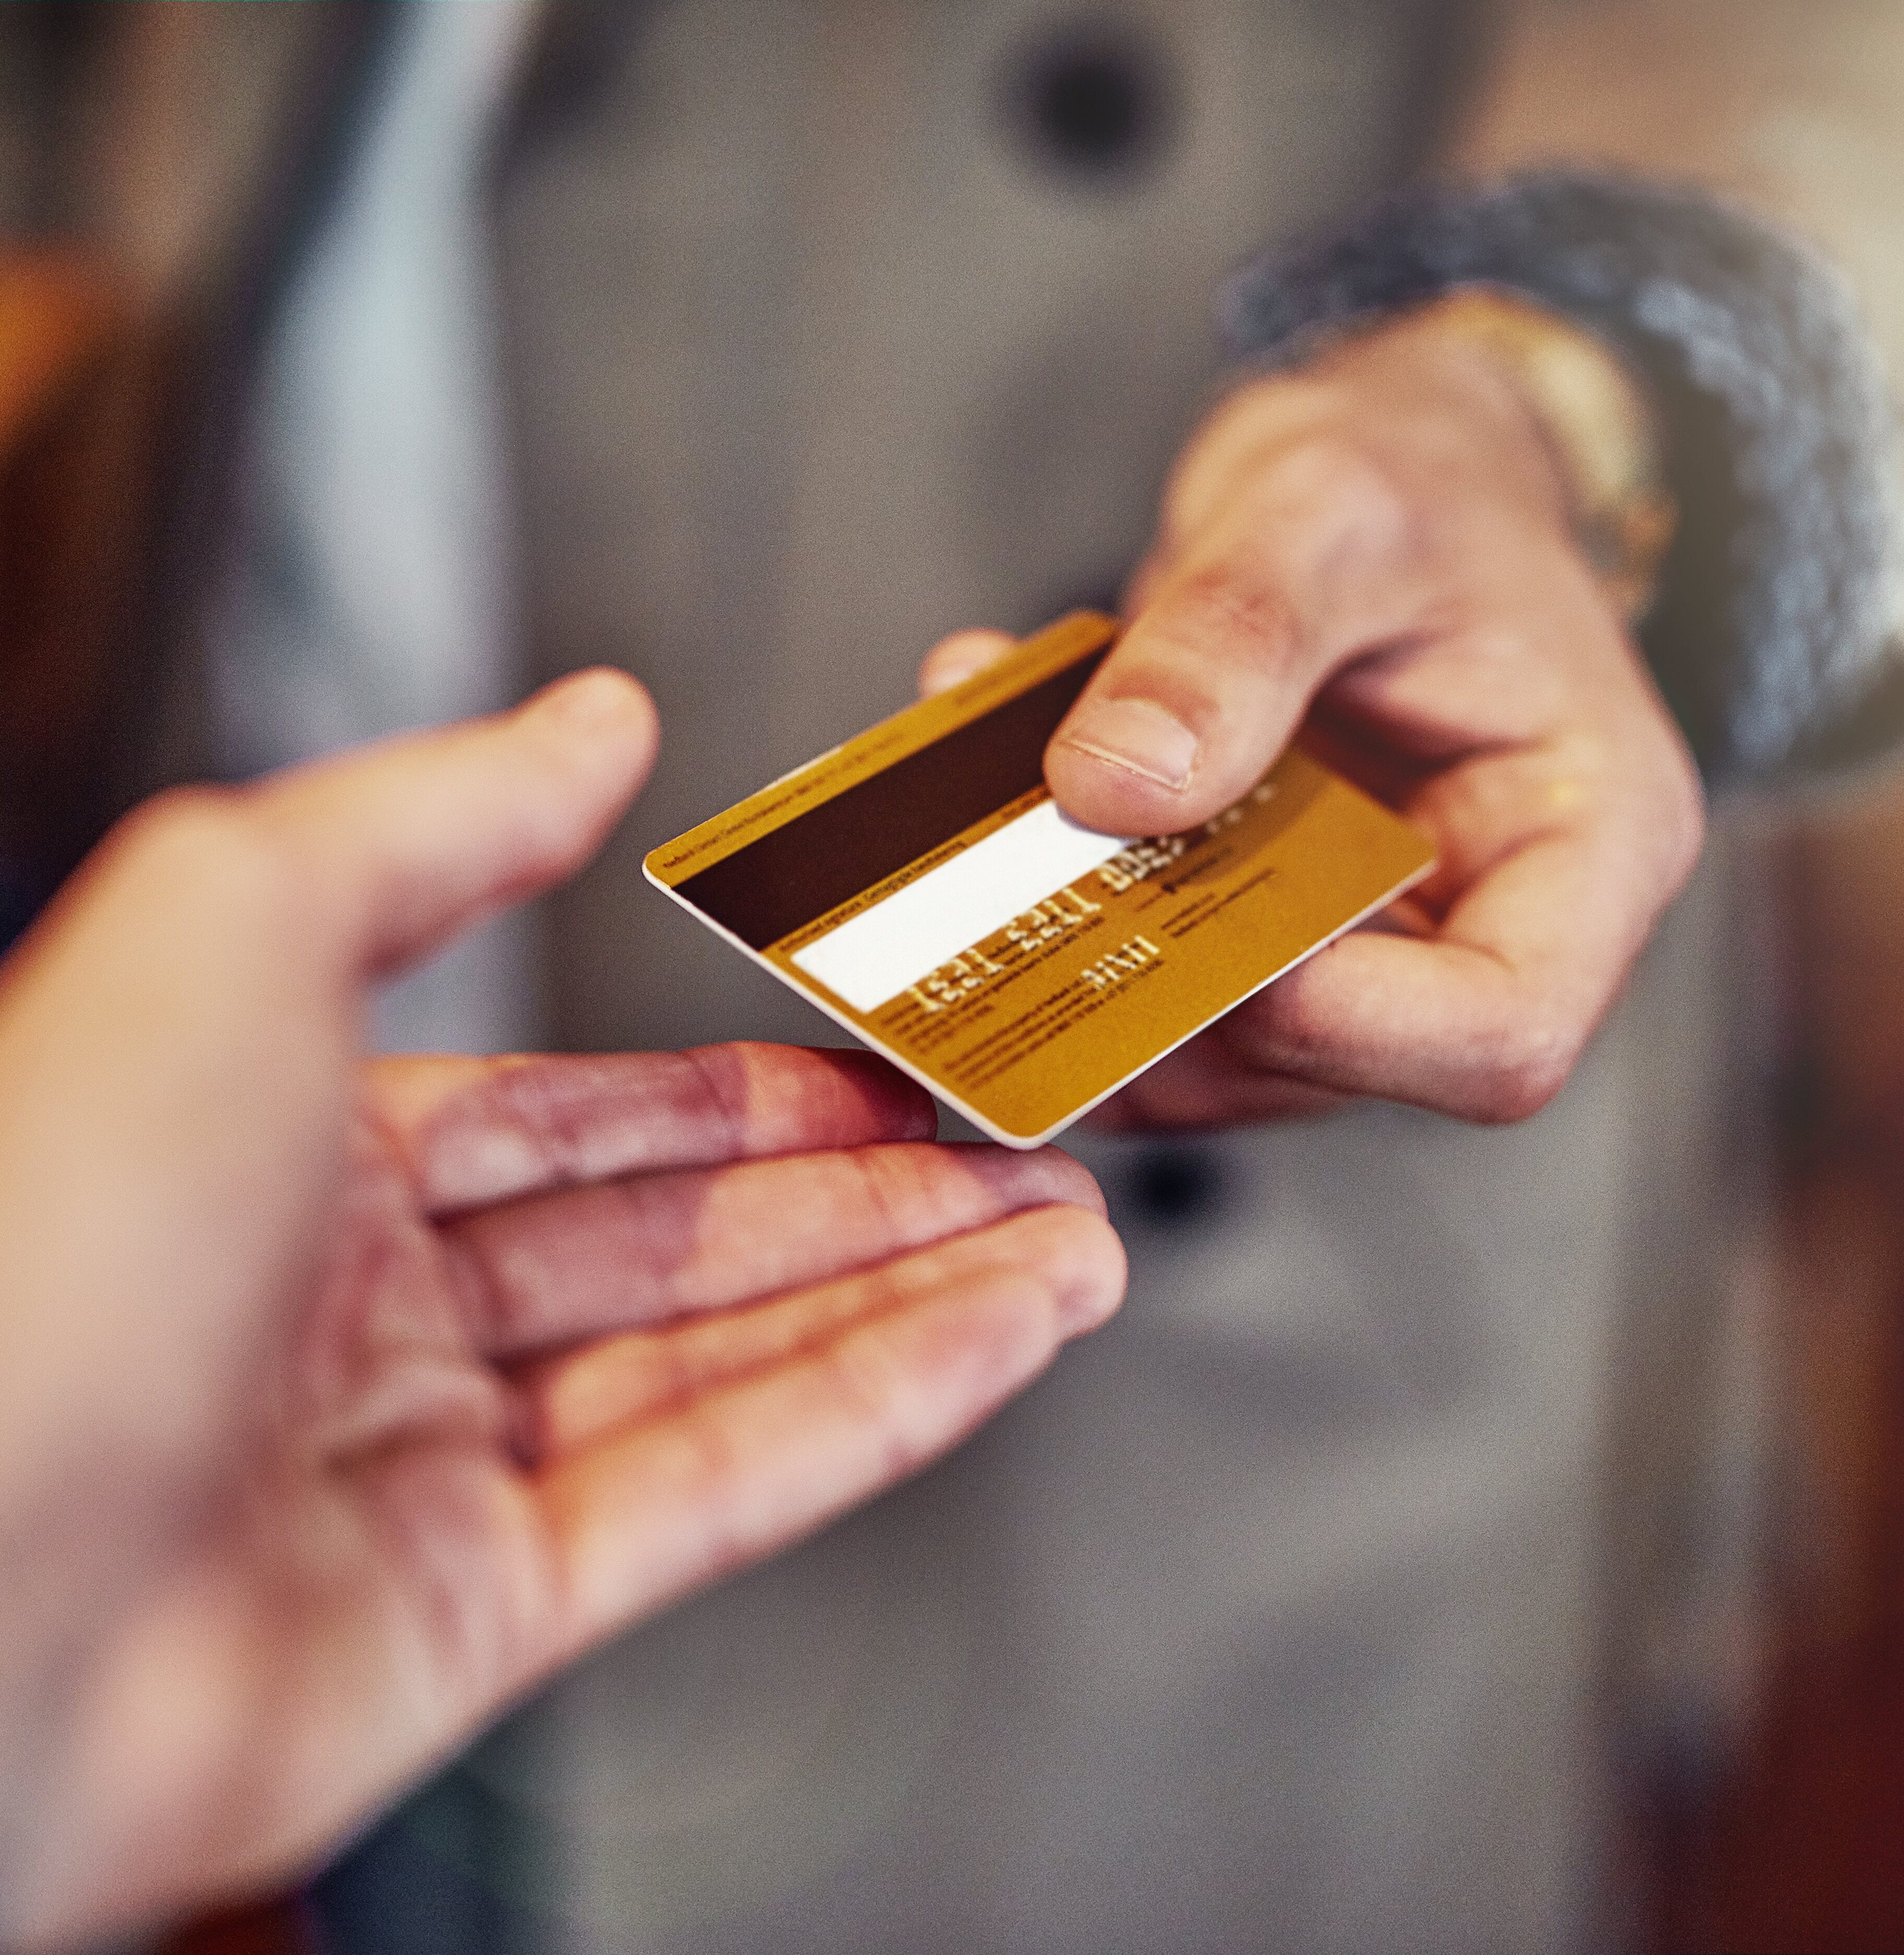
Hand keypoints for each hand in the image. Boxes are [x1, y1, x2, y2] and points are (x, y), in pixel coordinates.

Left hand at [0, 674, 1122, 1948]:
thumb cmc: (38, 1231)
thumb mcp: (240, 922)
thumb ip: (440, 815)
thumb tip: (595, 720)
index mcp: (299, 1161)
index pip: (585, 1119)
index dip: (758, 1089)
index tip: (893, 1066)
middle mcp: (365, 1322)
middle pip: (682, 1242)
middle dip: (875, 1194)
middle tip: (1026, 1152)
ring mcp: (425, 1480)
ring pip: (725, 1365)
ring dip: (914, 1296)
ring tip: (1070, 1243)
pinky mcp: (476, 1617)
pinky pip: (714, 1491)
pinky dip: (876, 1410)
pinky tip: (1001, 1339)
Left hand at [922, 307, 1703, 1126]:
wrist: (1391, 468)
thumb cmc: (1419, 478)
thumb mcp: (1330, 507)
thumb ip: (1234, 640)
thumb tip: (1115, 785)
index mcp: (1585, 844)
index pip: (1501, 1033)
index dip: (1340, 1022)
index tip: (1189, 921)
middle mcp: (1491, 925)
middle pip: (1341, 1062)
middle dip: (1172, 999)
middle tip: (1027, 895)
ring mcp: (1382, 948)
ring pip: (1230, 1051)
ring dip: (1094, 970)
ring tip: (990, 836)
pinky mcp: (1282, 937)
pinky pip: (1172, 990)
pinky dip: (1075, 930)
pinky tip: (1005, 819)